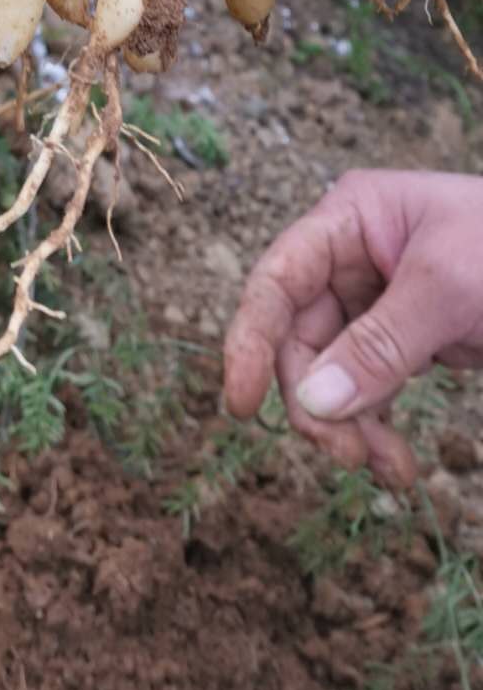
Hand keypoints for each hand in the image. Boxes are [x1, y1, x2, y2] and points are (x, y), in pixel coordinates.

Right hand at [223, 170, 482, 486]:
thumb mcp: (448, 289)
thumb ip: (380, 344)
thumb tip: (314, 402)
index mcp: (350, 219)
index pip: (278, 280)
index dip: (251, 341)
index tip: (242, 405)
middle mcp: (352, 258)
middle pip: (299, 337)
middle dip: (317, 400)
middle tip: (346, 454)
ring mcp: (378, 301)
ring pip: (331, 372)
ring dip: (349, 425)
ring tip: (388, 470)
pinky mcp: (405, 339)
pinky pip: (369, 387)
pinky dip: (376, 427)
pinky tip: (396, 465)